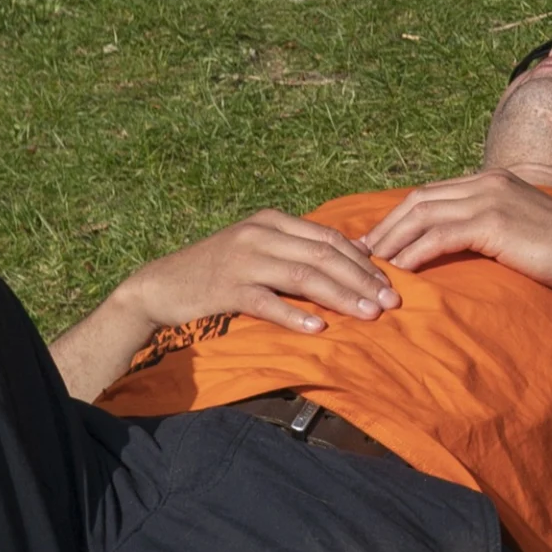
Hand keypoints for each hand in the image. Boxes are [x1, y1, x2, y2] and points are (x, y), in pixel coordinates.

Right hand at [106, 210, 395, 336]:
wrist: (161, 285)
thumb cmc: (217, 270)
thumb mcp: (260, 250)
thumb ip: (300, 250)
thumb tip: (356, 256)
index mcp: (272, 221)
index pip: (329, 238)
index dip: (363, 262)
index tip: (390, 283)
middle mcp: (259, 234)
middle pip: (323, 256)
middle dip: (361, 280)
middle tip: (390, 302)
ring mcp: (242, 260)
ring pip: (303, 277)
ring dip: (340, 296)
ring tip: (368, 314)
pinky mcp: (227, 288)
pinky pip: (268, 302)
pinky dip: (295, 316)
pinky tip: (319, 329)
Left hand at [356, 168, 551, 296]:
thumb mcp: (523, 231)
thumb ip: (494, 228)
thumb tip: (468, 245)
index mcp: (493, 181)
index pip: (432, 194)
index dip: (400, 217)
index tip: (379, 240)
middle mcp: (487, 182)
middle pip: (419, 200)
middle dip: (387, 227)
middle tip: (361, 253)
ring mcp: (489, 199)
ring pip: (422, 215)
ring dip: (392, 241)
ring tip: (370, 265)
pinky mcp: (492, 222)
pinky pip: (438, 236)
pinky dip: (414, 254)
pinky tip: (400, 271)